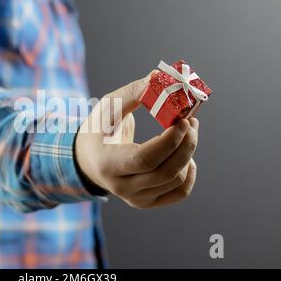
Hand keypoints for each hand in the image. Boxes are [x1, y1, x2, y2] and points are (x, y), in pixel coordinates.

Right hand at [75, 71, 198, 208]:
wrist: (89, 159)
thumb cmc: (99, 130)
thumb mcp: (107, 107)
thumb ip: (133, 92)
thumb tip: (161, 79)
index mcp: (107, 163)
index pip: (146, 159)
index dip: (170, 141)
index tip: (183, 120)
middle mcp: (120, 187)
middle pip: (166, 172)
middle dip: (186, 144)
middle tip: (191, 121)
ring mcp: (135, 198)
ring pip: (176, 180)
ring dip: (189, 153)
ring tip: (186, 132)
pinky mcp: (147, 202)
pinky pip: (180, 192)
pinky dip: (189, 173)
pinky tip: (185, 156)